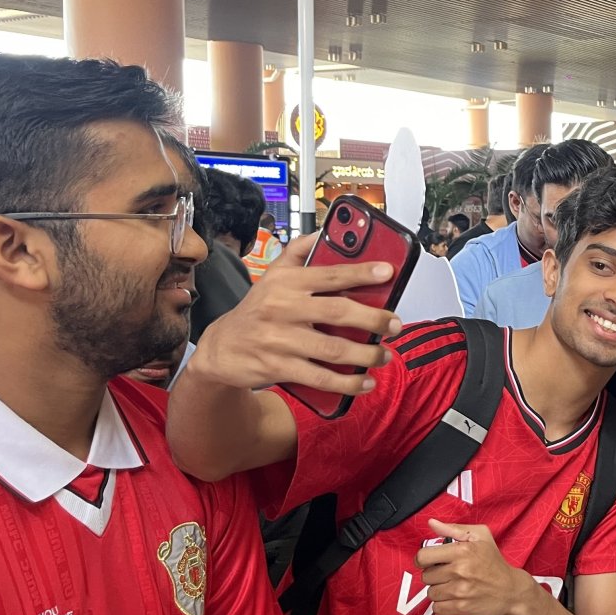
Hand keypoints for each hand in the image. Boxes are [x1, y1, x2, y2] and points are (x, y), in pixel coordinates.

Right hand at [188, 233, 400, 393]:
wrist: (221, 348)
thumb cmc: (257, 309)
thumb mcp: (272, 275)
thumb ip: (298, 251)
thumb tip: (326, 231)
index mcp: (286, 282)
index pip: (330, 274)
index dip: (361, 272)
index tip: (387, 271)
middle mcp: (283, 308)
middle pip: (337, 312)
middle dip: (373, 319)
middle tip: (395, 324)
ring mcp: (281, 340)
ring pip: (332, 349)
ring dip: (365, 354)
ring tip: (384, 355)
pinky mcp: (279, 367)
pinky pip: (319, 376)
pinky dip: (346, 383)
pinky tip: (365, 382)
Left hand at [415, 519, 529, 614]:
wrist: (511, 591)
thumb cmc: (494, 562)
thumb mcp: (480, 536)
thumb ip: (453, 529)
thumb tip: (432, 523)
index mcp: (462, 551)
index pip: (423, 557)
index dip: (423, 559)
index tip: (429, 561)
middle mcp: (459, 571)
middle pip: (426, 576)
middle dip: (434, 574)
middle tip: (447, 573)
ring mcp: (460, 592)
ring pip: (430, 593)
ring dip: (438, 590)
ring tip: (451, 585)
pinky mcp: (461, 608)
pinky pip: (437, 608)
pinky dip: (442, 604)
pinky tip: (453, 598)